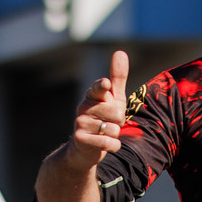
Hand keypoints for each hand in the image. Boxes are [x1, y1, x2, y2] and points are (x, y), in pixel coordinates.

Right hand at [65, 49, 128, 168]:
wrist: (85, 148)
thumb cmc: (103, 118)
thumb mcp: (113, 99)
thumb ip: (117, 78)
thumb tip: (120, 52)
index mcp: (92, 95)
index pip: (98, 88)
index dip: (103, 87)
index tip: (106, 84)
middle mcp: (84, 107)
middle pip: (116, 113)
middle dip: (119, 122)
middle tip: (110, 123)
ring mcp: (80, 123)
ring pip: (113, 129)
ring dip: (115, 134)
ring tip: (106, 133)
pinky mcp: (80, 139)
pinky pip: (108, 143)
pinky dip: (113, 146)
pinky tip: (106, 144)